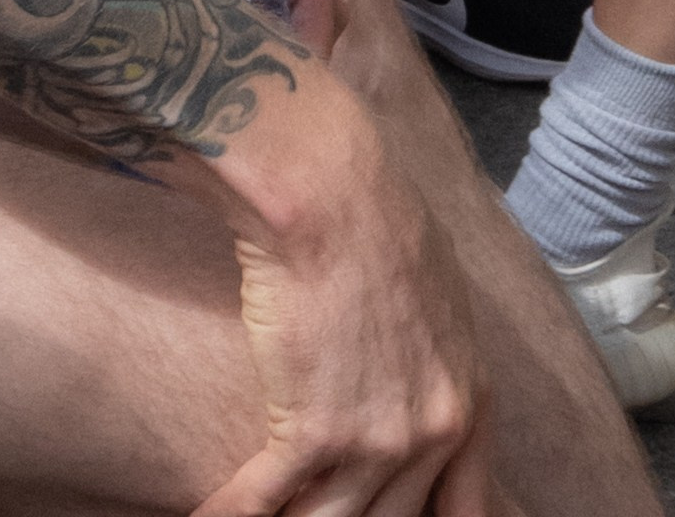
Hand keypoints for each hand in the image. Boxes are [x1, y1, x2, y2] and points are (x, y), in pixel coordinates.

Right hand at [197, 112, 492, 516]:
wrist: (330, 190)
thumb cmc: (375, 218)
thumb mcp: (440, 294)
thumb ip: (437, 358)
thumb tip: (419, 379)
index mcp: (470, 397)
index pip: (467, 506)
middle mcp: (434, 431)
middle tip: (311, 511)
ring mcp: (378, 440)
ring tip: (263, 516)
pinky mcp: (314, 434)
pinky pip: (266, 500)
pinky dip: (231, 512)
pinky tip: (205, 516)